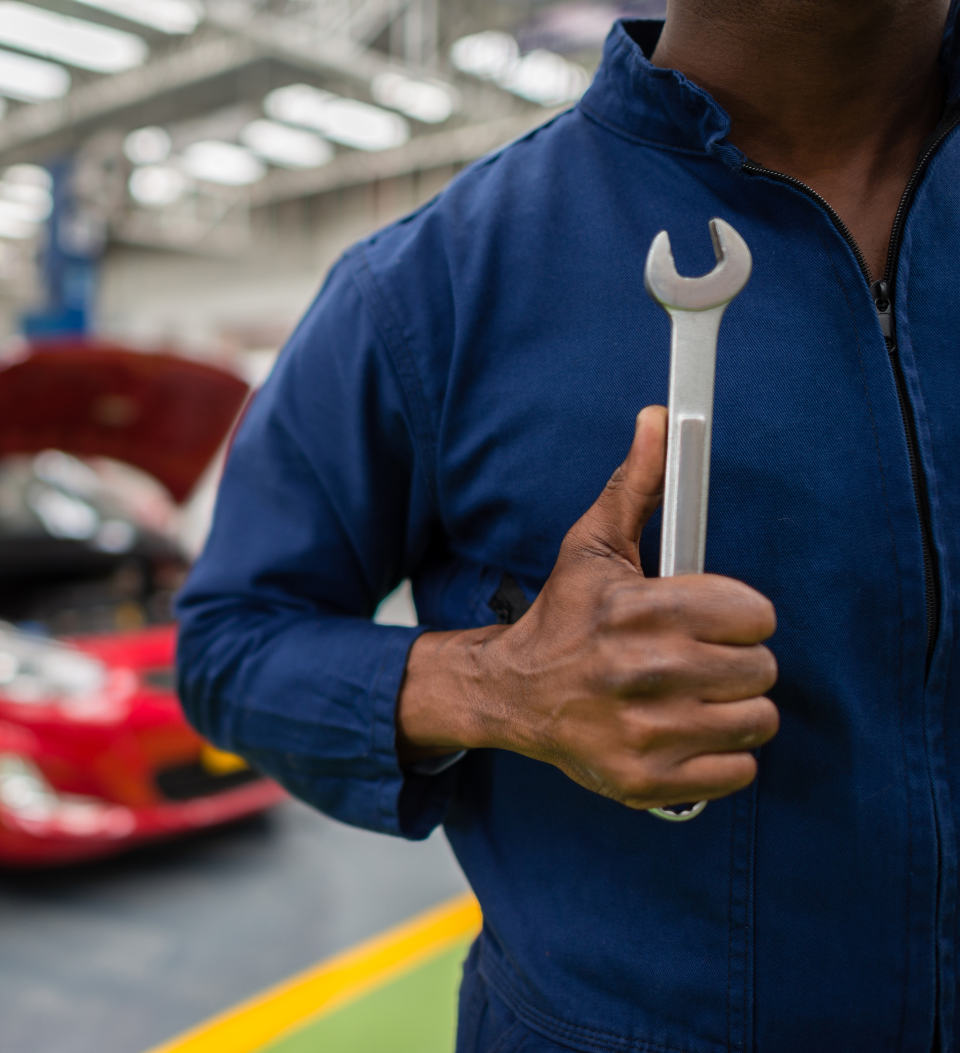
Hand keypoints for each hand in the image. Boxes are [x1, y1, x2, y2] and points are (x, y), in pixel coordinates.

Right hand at [397, 406, 778, 810]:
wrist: (513, 695)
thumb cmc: (565, 617)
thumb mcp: (593, 545)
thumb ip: (636, 483)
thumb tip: (659, 419)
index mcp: (640, 610)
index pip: (755, 615)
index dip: (740, 615)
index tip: (714, 620)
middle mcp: (643, 674)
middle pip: (762, 670)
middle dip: (737, 662)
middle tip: (699, 659)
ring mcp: (645, 734)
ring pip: (757, 721)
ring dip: (734, 709)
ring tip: (695, 696)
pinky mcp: (646, 781)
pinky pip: (738, 773)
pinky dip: (722, 757)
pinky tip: (686, 733)